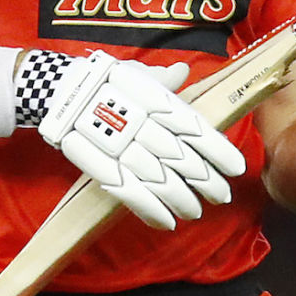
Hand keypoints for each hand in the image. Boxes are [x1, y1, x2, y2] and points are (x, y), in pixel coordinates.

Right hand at [38, 52, 246, 230]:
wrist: (58, 90)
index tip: (237, 169)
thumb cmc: (101, 81)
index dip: (219, 152)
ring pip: (162, 181)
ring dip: (182, 201)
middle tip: (222, 197)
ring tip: (195, 212)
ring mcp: (124, 148)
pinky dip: (152, 212)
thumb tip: (182, 72)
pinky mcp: (103, 166)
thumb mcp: (133, 72)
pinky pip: (132, 194)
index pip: (197, 130)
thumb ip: (161, 79)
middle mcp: (145, 125)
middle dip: (207, 183)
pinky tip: (167, 223)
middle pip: (184, 160)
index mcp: (157, 101)